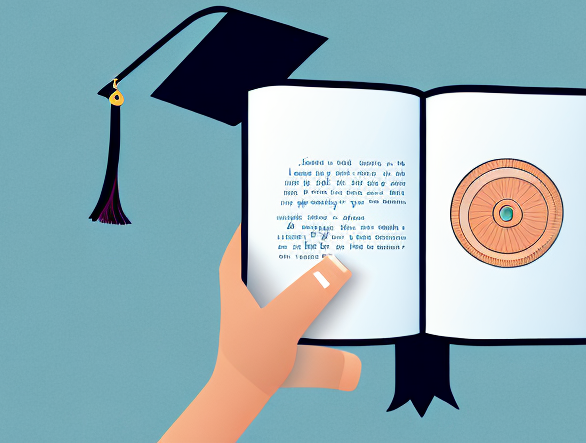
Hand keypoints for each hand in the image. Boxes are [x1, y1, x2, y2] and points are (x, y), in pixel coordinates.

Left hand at [161, 225, 359, 441]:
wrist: (246, 392)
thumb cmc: (253, 357)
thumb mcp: (281, 323)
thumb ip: (308, 295)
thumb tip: (339, 266)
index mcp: (236, 264)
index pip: (257, 220)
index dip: (281, 204)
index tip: (310, 193)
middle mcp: (249, 270)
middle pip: (281, 236)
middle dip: (309, 226)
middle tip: (340, 213)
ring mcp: (266, 287)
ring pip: (296, 259)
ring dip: (319, 252)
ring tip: (348, 238)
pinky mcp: (281, 304)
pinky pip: (305, 282)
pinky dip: (322, 278)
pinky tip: (347, 276)